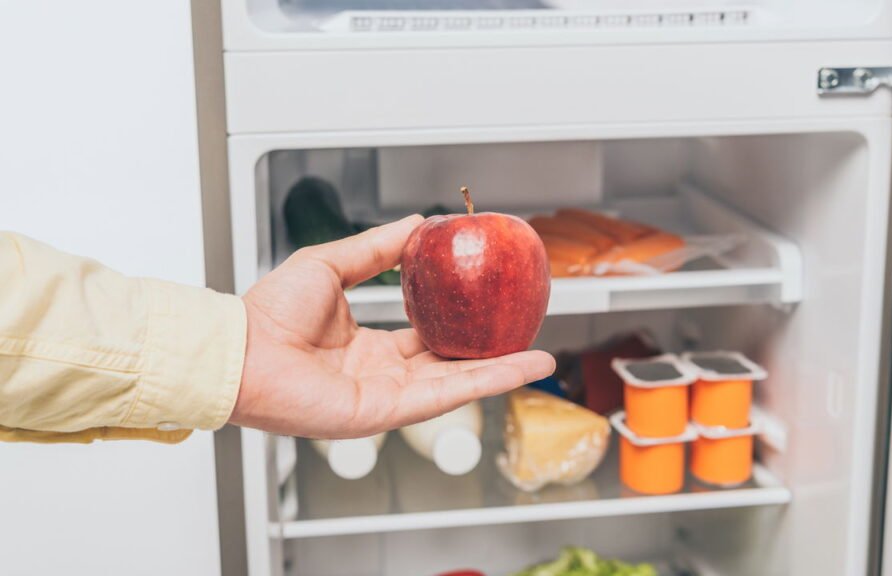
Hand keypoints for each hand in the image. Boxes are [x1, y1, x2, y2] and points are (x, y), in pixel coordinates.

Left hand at [230, 214, 555, 438]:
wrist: (242, 347)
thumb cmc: (270, 312)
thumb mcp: (330, 264)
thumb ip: (374, 248)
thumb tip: (415, 223)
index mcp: (368, 346)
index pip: (427, 339)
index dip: (460, 326)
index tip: (488, 309)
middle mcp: (381, 374)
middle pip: (450, 365)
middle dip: (491, 355)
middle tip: (526, 337)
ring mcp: (387, 396)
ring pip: (456, 382)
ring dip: (501, 371)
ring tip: (542, 358)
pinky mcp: (387, 412)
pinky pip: (445, 394)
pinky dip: (485, 382)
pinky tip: (519, 368)